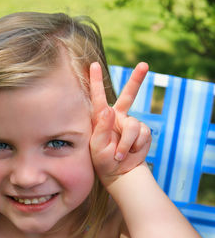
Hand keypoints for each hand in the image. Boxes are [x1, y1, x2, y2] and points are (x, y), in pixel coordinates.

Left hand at [89, 62, 151, 186]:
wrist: (119, 172)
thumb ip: (102, 128)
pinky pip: (143, 134)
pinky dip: (136, 146)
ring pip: (134, 125)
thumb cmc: (102, 160)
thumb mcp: (97, 147)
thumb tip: (109, 109)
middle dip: (137, 80)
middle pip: (128, 95)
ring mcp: (131, 123)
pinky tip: (131, 152)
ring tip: (120, 154)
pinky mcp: (143, 132)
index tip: (93, 65)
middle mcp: (117, 117)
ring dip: (127, 142)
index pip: (98, 97)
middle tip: (144, 65)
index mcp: (101, 118)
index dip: (96, 81)